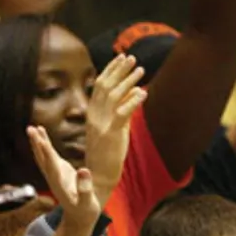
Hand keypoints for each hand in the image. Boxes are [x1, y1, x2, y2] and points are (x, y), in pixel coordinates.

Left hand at [28, 126, 99, 229]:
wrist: (79, 217)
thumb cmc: (85, 211)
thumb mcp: (87, 202)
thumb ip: (85, 188)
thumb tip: (84, 171)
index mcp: (60, 185)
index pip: (51, 167)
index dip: (47, 155)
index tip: (42, 141)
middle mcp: (53, 178)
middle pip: (43, 159)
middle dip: (37, 144)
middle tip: (30, 130)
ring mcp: (54, 174)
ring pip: (43, 156)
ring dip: (37, 142)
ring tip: (32, 128)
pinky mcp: (58, 170)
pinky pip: (48, 155)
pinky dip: (44, 144)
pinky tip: (41, 132)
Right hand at [84, 54, 146, 205]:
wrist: (99, 178)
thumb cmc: (107, 155)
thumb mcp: (113, 129)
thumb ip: (121, 111)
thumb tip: (132, 93)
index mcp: (92, 114)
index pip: (99, 85)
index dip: (111, 70)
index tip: (121, 57)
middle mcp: (94, 116)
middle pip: (104, 85)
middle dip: (119, 69)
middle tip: (132, 57)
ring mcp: (102, 125)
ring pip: (113, 95)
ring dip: (128, 80)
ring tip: (141, 70)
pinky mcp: (112, 135)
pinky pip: (123, 113)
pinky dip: (133, 101)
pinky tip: (143, 92)